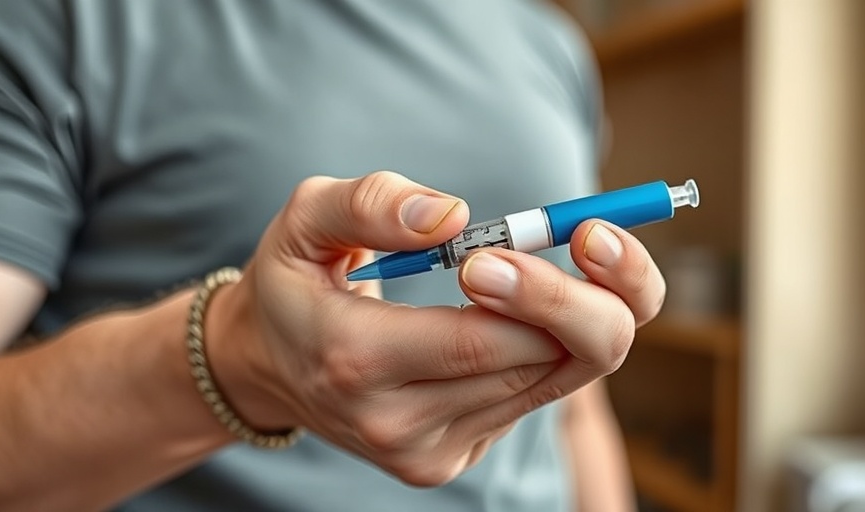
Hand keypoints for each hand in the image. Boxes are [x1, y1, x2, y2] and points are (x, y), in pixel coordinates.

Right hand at [213, 171, 663, 485]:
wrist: (271, 364)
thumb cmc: (295, 280)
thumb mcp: (307, 220)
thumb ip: (371, 204)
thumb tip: (455, 218)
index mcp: (354, 359)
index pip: (482, 342)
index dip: (541, 289)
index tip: (575, 233)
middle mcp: (395, 425)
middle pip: (536, 367)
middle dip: (584, 299)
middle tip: (593, 238)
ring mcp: (426, 453)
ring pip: (548, 383)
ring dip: (574, 317)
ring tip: (565, 260)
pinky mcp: (448, 459)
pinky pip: (530, 398)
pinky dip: (548, 345)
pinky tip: (525, 308)